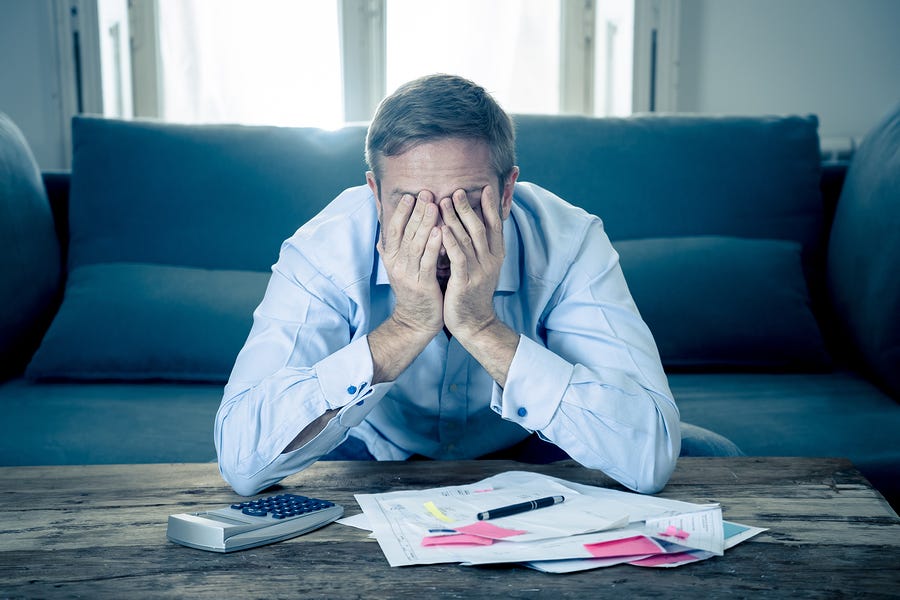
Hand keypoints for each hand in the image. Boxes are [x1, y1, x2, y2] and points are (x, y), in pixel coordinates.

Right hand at [377, 191, 443, 336]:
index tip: (412, 195)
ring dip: (424, 224)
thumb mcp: (399, 265)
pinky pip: (427, 262)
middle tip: (426, 193)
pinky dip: (433, 246)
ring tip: (434, 206)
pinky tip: (440, 232)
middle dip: (416, 212)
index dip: (402, 211)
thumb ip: (393, 244)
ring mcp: (408, 275)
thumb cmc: (413, 289)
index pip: (394, 229)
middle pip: (405, 232)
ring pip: (415, 244)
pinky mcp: (421, 285)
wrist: (416, 321)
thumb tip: (382, 222)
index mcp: (391, 257)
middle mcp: (396, 264)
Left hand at [440, 185, 505, 339]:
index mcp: (495, 255)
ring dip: (455, 219)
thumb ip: (477, 247)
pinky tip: (441, 229)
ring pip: (467, 239)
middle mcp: (490, 260)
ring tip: (444, 202)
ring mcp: (479, 271)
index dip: (490, 206)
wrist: (474, 324)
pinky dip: (450, 241)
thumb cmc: (472, 293)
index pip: (495, 225)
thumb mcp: (480, 267)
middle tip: (457, 190)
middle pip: (480, 227)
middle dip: (468, 207)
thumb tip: (471, 225)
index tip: (485, 187)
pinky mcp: (465, 282)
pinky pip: (458, 257)